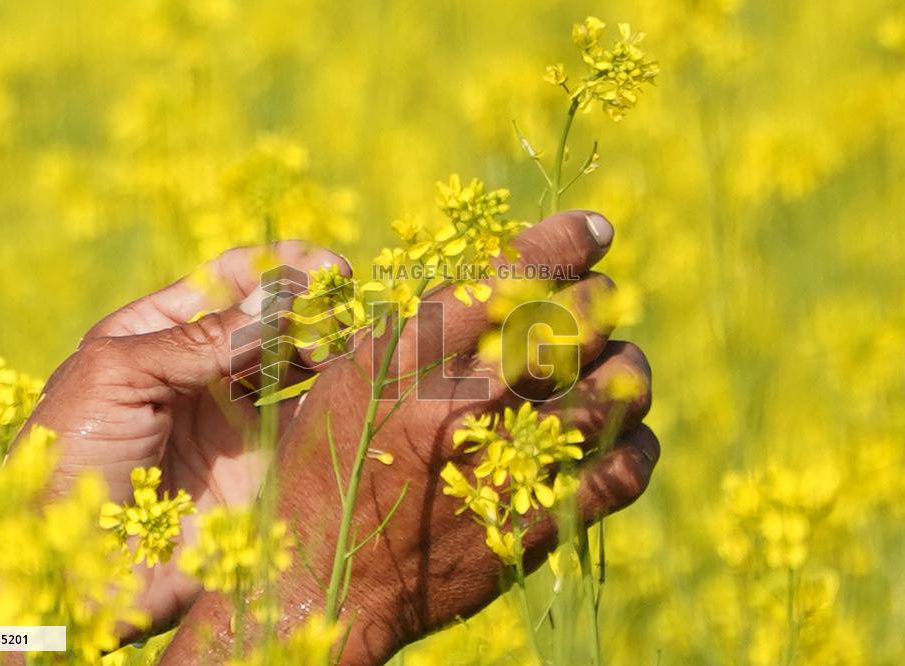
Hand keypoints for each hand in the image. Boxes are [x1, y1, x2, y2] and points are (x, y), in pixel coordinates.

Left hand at [0, 241, 348, 634]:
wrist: (72, 572)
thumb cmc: (69, 457)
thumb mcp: (120, 376)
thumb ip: (202, 338)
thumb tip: (283, 295)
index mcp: (160, 333)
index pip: (230, 280)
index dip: (281, 267)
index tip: (327, 268)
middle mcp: (205, 370)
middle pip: (276, 319)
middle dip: (314, 307)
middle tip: (342, 315)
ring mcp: (238, 419)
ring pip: (302, 367)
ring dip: (334, 349)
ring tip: (354, 347)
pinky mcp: (265, 468)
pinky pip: (312, 424)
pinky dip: (339, 401)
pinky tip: (354, 388)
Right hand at [164, 211, 658, 663]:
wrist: (319, 582)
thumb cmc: (325, 471)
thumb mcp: (347, 380)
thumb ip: (415, 330)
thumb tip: (494, 285)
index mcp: (411, 358)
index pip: (512, 274)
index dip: (566, 240)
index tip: (593, 230)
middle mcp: (466, 402)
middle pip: (578, 322)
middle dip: (601, 300)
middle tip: (600, 301)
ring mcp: (506, 465)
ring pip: (616, 389)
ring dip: (629, 366)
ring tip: (621, 363)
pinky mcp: (533, 522)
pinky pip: (625, 469)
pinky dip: (639, 442)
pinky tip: (626, 435)